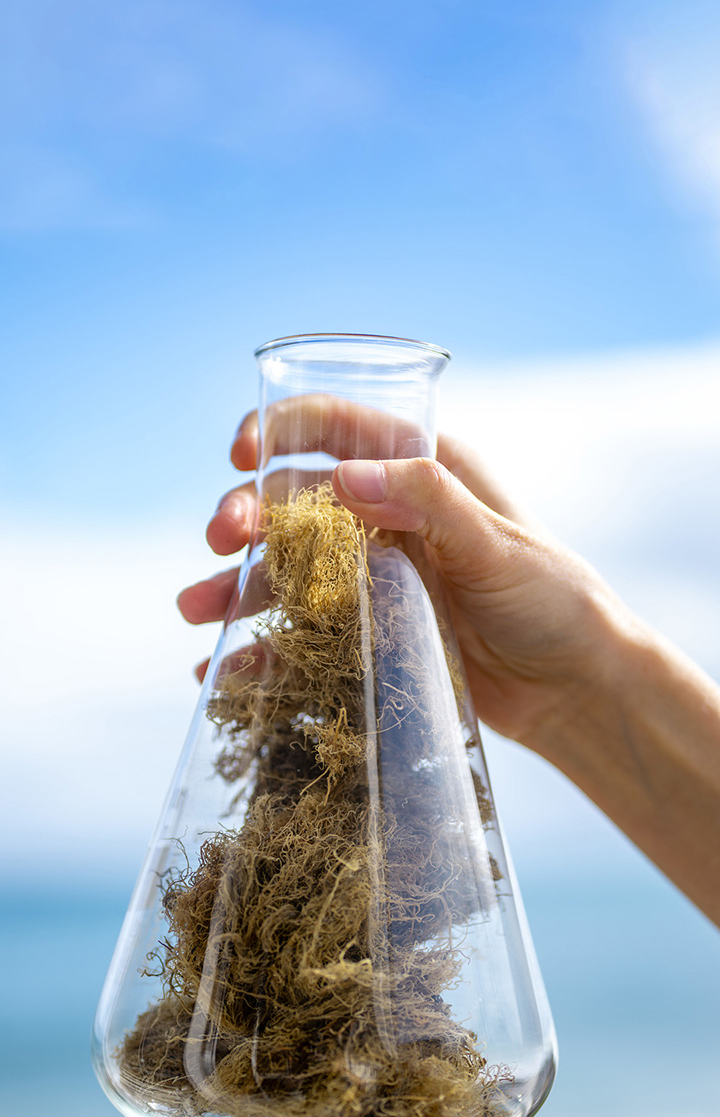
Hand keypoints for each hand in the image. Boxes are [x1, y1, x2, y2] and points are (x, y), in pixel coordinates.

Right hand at [177, 401, 627, 750]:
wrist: (573, 689)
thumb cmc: (554, 601)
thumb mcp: (498, 546)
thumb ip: (429, 503)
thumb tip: (345, 476)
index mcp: (423, 469)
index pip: (340, 427)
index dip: (284, 428)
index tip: (240, 449)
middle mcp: (389, 515)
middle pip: (296, 499)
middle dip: (248, 512)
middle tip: (220, 538)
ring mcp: (374, 574)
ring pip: (288, 567)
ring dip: (237, 583)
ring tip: (196, 609)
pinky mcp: (368, 629)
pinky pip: (301, 630)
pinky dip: (261, 646)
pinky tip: (223, 669)